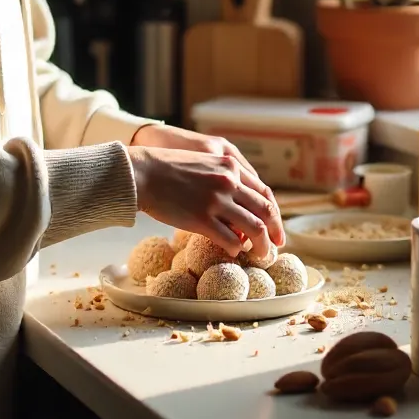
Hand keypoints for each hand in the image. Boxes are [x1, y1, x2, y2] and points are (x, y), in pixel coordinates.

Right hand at [129, 123, 284, 256]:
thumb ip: (222, 177)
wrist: (141, 173)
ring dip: (261, 245)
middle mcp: (229, 182)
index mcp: (230, 167)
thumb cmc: (165, 168)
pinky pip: (231, 240)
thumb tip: (236, 202)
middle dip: (275, 232)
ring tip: (260, 255)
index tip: (275, 227)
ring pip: (254, 228)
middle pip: (265, 211)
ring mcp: (217, 201)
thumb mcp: (203, 163)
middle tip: (276, 246)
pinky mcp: (202, 219)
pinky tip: (233, 252)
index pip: (265, 192)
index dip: (274, 212)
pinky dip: (237, 249)